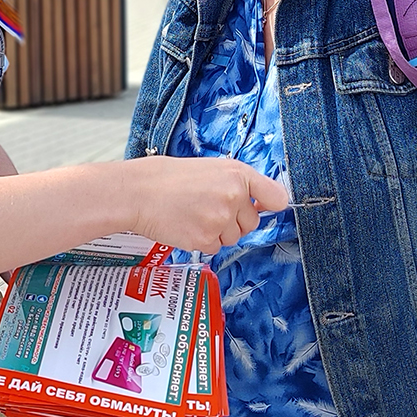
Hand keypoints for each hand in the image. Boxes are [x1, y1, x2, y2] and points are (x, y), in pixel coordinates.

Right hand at [117, 156, 289, 253]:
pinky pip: (215, 248)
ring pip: (233, 237)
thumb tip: (266, 203)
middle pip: (252, 223)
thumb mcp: (212, 169)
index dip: (269, 205)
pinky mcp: (206, 239)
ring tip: (193, 213)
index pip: (276, 197)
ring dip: (218, 231)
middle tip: (208, 207)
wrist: (140, 191)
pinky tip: (187, 225)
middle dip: (234, 220)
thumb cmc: (172, 178)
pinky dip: (203, 241)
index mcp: (238, 174)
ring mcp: (220, 220)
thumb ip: (240, 184)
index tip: (264, 207)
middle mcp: (234, 196)